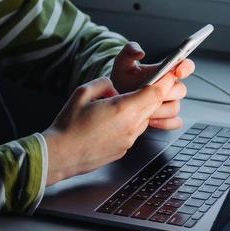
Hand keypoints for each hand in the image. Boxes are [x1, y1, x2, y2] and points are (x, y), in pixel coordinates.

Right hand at [41, 73, 181, 186]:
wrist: (60, 155)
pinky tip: (107, 123)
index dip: (165, 82)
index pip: (155, 93)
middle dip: (152, 95)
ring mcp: (128, 140)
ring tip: (113, 108)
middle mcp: (130, 126)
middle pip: (153, 106)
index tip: (169, 74)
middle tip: (142, 87)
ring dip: (136, 110)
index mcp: (123, 109)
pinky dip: (127, 124)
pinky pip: (132, 132)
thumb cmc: (68, 127)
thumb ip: (103, 83)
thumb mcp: (82, 92)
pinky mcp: (123, 150)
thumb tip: (112, 86)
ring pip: (143, 119)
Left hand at [109, 41, 193, 128]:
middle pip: (180, 90)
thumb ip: (129, 51)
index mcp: (166, 71)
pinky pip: (175, 122)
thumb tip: (140, 51)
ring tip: (145, 110)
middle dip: (166, 93)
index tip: (178, 71)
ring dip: (161, 110)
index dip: (186, 67)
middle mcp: (171, 87)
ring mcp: (170, 103)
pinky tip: (151, 120)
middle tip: (151, 96)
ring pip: (175, 107)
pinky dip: (164, 123)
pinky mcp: (167, 118)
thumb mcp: (123, 63)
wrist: (117, 100)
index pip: (185, 66)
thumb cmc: (123, 80)